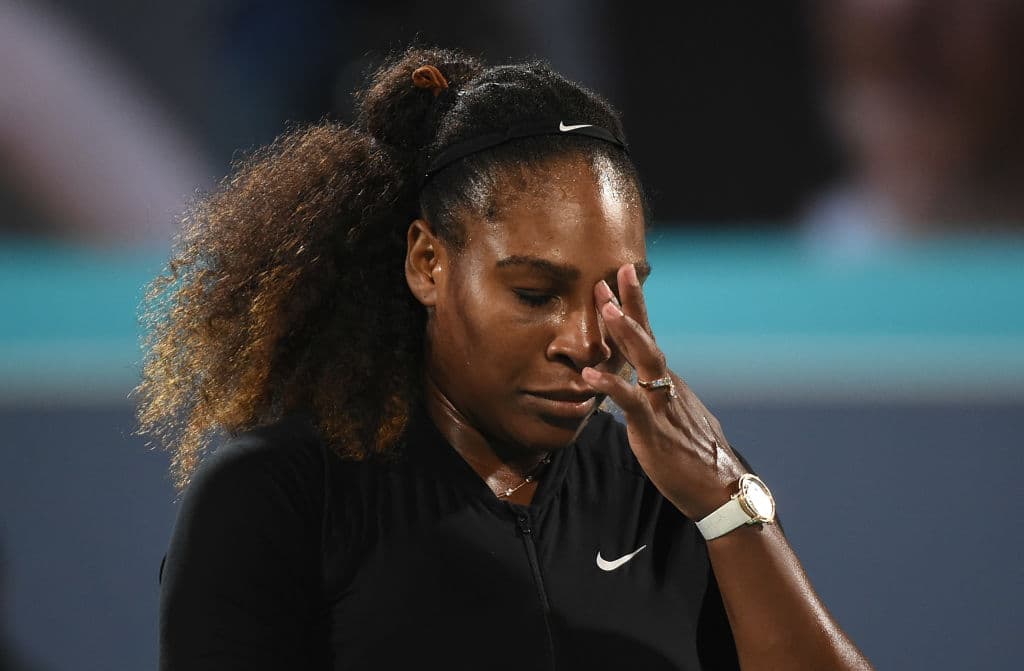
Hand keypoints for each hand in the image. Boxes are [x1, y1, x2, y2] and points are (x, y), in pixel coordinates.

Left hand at [581, 263, 747, 519]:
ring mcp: (662, 403)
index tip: (614, 283)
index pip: (646, 340)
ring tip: (605, 310)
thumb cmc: (696, 459)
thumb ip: (660, 402)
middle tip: (618, 272)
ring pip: (645, 360)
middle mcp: (667, 385)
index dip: (631, 312)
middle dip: (632, 304)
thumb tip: (648, 394)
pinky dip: (610, 386)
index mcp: (667, 383)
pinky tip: (588, 375)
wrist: (720, 489)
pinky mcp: (654, 428)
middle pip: (647, 337)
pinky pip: (630, 402)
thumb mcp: (675, 420)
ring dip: (625, 333)